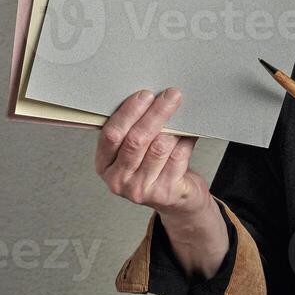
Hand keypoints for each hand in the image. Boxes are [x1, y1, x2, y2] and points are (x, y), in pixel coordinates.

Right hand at [95, 87, 210, 224]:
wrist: (176, 200)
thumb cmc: (153, 169)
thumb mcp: (133, 153)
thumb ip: (132, 130)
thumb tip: (150, 98)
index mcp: (104, 165)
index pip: (111, 135)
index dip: (128, 112)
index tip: (145, 95)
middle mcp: (119, 180)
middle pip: (136, 140)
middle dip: (155, 113)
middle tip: (170, 95)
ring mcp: (141, 189)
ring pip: (159, 147)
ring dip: (173, 126)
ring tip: (180, 111)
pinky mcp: (165, 192)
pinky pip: (177, 157)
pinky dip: (186, 140)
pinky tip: (190, 130)